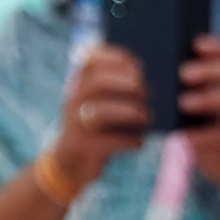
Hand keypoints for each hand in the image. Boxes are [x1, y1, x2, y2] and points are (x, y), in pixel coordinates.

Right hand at [47, 42, 151, 198]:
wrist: (70, 162)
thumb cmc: (96, 126)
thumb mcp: (97, 102)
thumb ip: (114, 85)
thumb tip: (149, 78)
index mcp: (77, 84)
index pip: (91, 60)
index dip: (116, 58)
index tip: (139, 66)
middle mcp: (72, 100)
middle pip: (98, 82)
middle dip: (127, 84)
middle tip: (147, 92)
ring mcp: (74, 124)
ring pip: (102, 112)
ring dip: (131, 112)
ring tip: (146, 117)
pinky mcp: (82, 146)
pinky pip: (109, 141)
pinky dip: (129, 140)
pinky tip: (139, 142)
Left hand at [178, 27, 219, 212]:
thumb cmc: (215, 149)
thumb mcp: (198, 125)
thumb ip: (186, 106)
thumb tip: (153, 86)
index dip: (218, 49)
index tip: (196, 43)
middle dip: (210, 71)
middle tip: (182, 73)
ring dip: (210, 99)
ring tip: (183, 103)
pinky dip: (208, 136)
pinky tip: (186, 138)